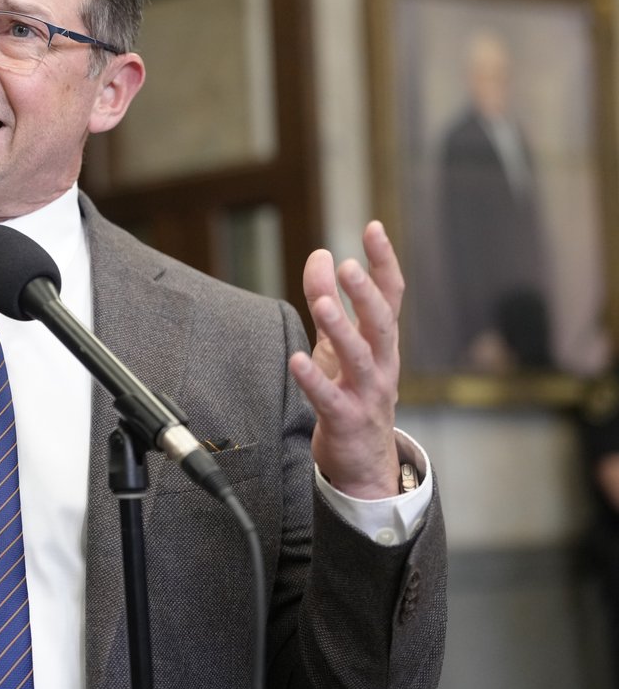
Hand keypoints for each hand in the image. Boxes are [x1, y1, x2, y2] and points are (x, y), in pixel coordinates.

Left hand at [288, 221, 403, 498]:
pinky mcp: (346, 420)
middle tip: (349, 266)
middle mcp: (382, 364)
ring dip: (342, 329)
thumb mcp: (337, 343)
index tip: (373, 227)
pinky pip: (330, 398)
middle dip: (367, 294)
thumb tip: (321, 254)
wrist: (363, 461)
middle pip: (382, 323)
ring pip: (360, 358)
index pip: (391, 295)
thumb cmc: (351, 392)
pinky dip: (314, 379)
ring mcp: (367, 393)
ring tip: (323, 304)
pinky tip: (296, 360)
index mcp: (382, 341)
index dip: (384, 261)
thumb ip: (328, 299)